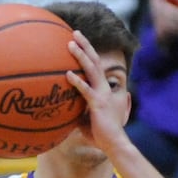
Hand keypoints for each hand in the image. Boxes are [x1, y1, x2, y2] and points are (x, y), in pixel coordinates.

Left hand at [65, 29, 129, 151]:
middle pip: (95, 61)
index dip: (88, 52)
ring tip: (70, 44)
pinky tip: (67, 74)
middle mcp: (105, 88)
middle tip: (74, 32)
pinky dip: (77, 81)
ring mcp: (102, 94)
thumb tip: (63, 110)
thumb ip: (78, 110)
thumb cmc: (101, 135)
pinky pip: (86, 90)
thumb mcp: (87, 119)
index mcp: (104, 89)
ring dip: (81, 55)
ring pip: (92, 69)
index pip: (96, 66)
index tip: (78, 40)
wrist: (114, 144)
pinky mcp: (98, 104)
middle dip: (85, 45)